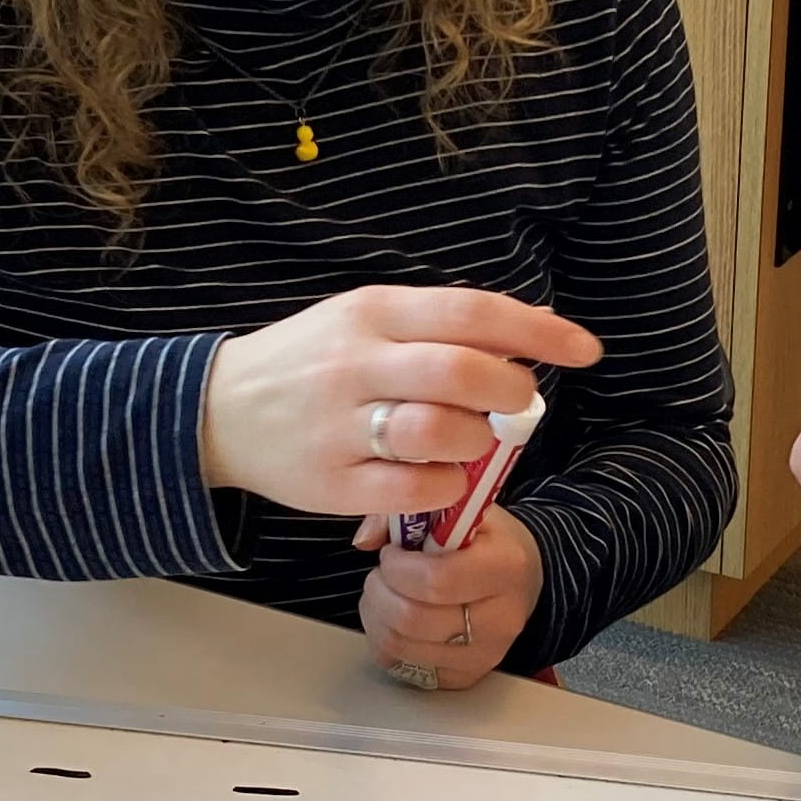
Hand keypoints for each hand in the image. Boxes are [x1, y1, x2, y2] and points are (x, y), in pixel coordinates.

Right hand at [202, 287, 597, 518]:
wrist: (217, 410)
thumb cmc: (310, 363)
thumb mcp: (364, 322)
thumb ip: (437, 327)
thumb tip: (529, 336)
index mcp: (371, 312)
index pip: (470, 312)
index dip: (538, 331)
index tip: (584, 350)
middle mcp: (355, 363)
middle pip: (461, 373)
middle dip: (510, 394)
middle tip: (515, 406)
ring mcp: (340, 424)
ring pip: (438, 432)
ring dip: (476, 442)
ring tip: (471, 443)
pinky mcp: (331, 481)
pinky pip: (413, 488)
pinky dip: (447, 487)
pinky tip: (442, 479)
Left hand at [352, 503, 543, 691]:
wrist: (521, 578)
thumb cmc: (487, 542)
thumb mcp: (457, 509)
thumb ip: (410, 512)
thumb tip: (367, 538)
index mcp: (505, 567)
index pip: (436, 580)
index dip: (397, 567)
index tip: (392, 553)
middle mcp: (501, 618)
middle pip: (412, 619)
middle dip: (380, 591)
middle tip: (384, 574)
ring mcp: (484, 653)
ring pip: (400, 645)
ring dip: (376, 615)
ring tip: (385, 593)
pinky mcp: (465, 675)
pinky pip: (401, 665)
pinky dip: (383, 641)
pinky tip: (392, 619)